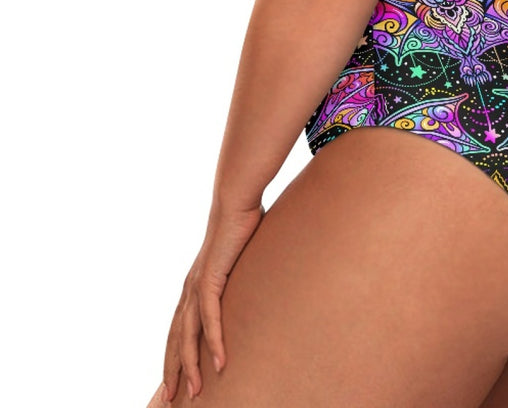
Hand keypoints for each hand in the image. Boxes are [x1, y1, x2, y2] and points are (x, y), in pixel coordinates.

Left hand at [160, 201, 264, 401]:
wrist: (235, 199)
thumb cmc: (241, 222)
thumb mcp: (240, 254)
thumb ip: (241, 270)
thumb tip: (257, 276)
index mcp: (195, 283)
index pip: (179, 326)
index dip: (175, 354)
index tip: (175, 378)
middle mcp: (191, 287)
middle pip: (175, 337)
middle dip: (173, 369)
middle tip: (172, 400)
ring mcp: (198, 283)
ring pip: (189, 335)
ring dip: (191, 365)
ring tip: (197, 392)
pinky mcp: (211, 278)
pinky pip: (210, 318)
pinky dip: (214, 342)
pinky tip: (220, 362)